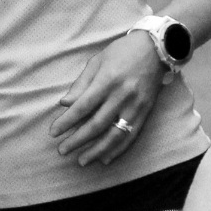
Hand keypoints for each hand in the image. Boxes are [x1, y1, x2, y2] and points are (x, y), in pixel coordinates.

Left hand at [51, 31, 166, 165]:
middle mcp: (121, 96)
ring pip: (115, 135)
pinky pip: (131, 136)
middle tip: (63, 150)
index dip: (67, 121)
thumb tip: (65, 104)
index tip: (54, 132)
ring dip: (97, 150)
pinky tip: (106, 158)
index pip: (83, 107)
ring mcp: (135, 106)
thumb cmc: (122, 52)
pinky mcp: (146, 113)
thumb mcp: (98, 61)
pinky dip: (118, 149)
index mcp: (107, 81)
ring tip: (82, 161)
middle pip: (96, 125)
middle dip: (78, 140)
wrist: (157, 49)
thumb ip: (81, 84)